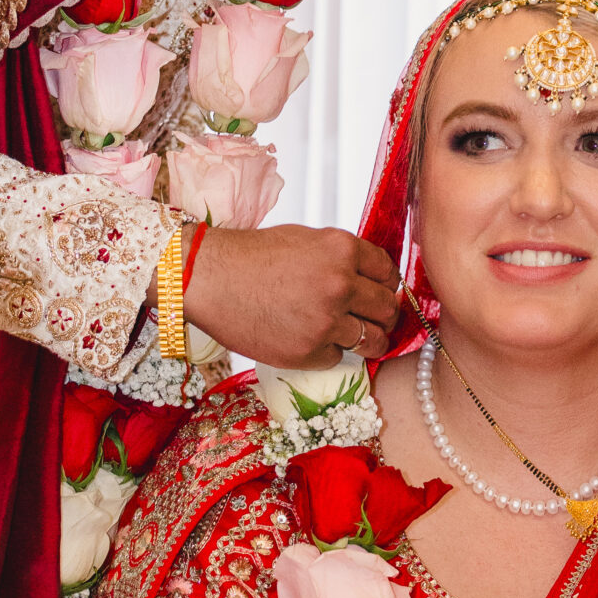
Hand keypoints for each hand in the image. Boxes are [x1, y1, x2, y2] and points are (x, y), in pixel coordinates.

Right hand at [186, 222, 400, 366]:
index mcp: (342, 250)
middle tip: (379, 321)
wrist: (208, 278)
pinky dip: (329, 352)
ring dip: (370, 341)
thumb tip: (369, 278)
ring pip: (372, 340)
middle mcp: (340, 284)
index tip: (383, 293)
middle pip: (387, 309)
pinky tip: (312, 340)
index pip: (389, 273)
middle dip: (385, 316)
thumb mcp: (306, 239)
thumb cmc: (251, 256)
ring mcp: (325, 321)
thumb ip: (341, 257)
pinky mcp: (308, 351)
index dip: (388, 285)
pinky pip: (337, 357)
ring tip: (362, 340)